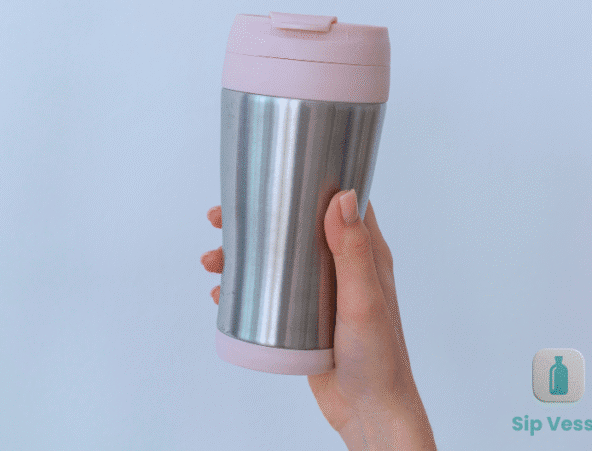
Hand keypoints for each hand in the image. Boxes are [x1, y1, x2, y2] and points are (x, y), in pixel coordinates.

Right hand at [202, 191, 435, 449]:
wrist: (371, 412)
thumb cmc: (380, 358)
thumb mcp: (363, 300)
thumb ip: (353, 251)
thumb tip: (342, 195)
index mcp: (364, 255)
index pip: (333, 203)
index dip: (302, 185)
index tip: (267, 178)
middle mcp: (341, 269)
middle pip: (291, 230)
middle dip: (253, 222)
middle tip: (218, 220)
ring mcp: (320, 295)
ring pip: (274, 262)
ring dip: (239, 257)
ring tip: (211, 263)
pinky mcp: (303, 320)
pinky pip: (268, 296)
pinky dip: (241, 290)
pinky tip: (219, 296)